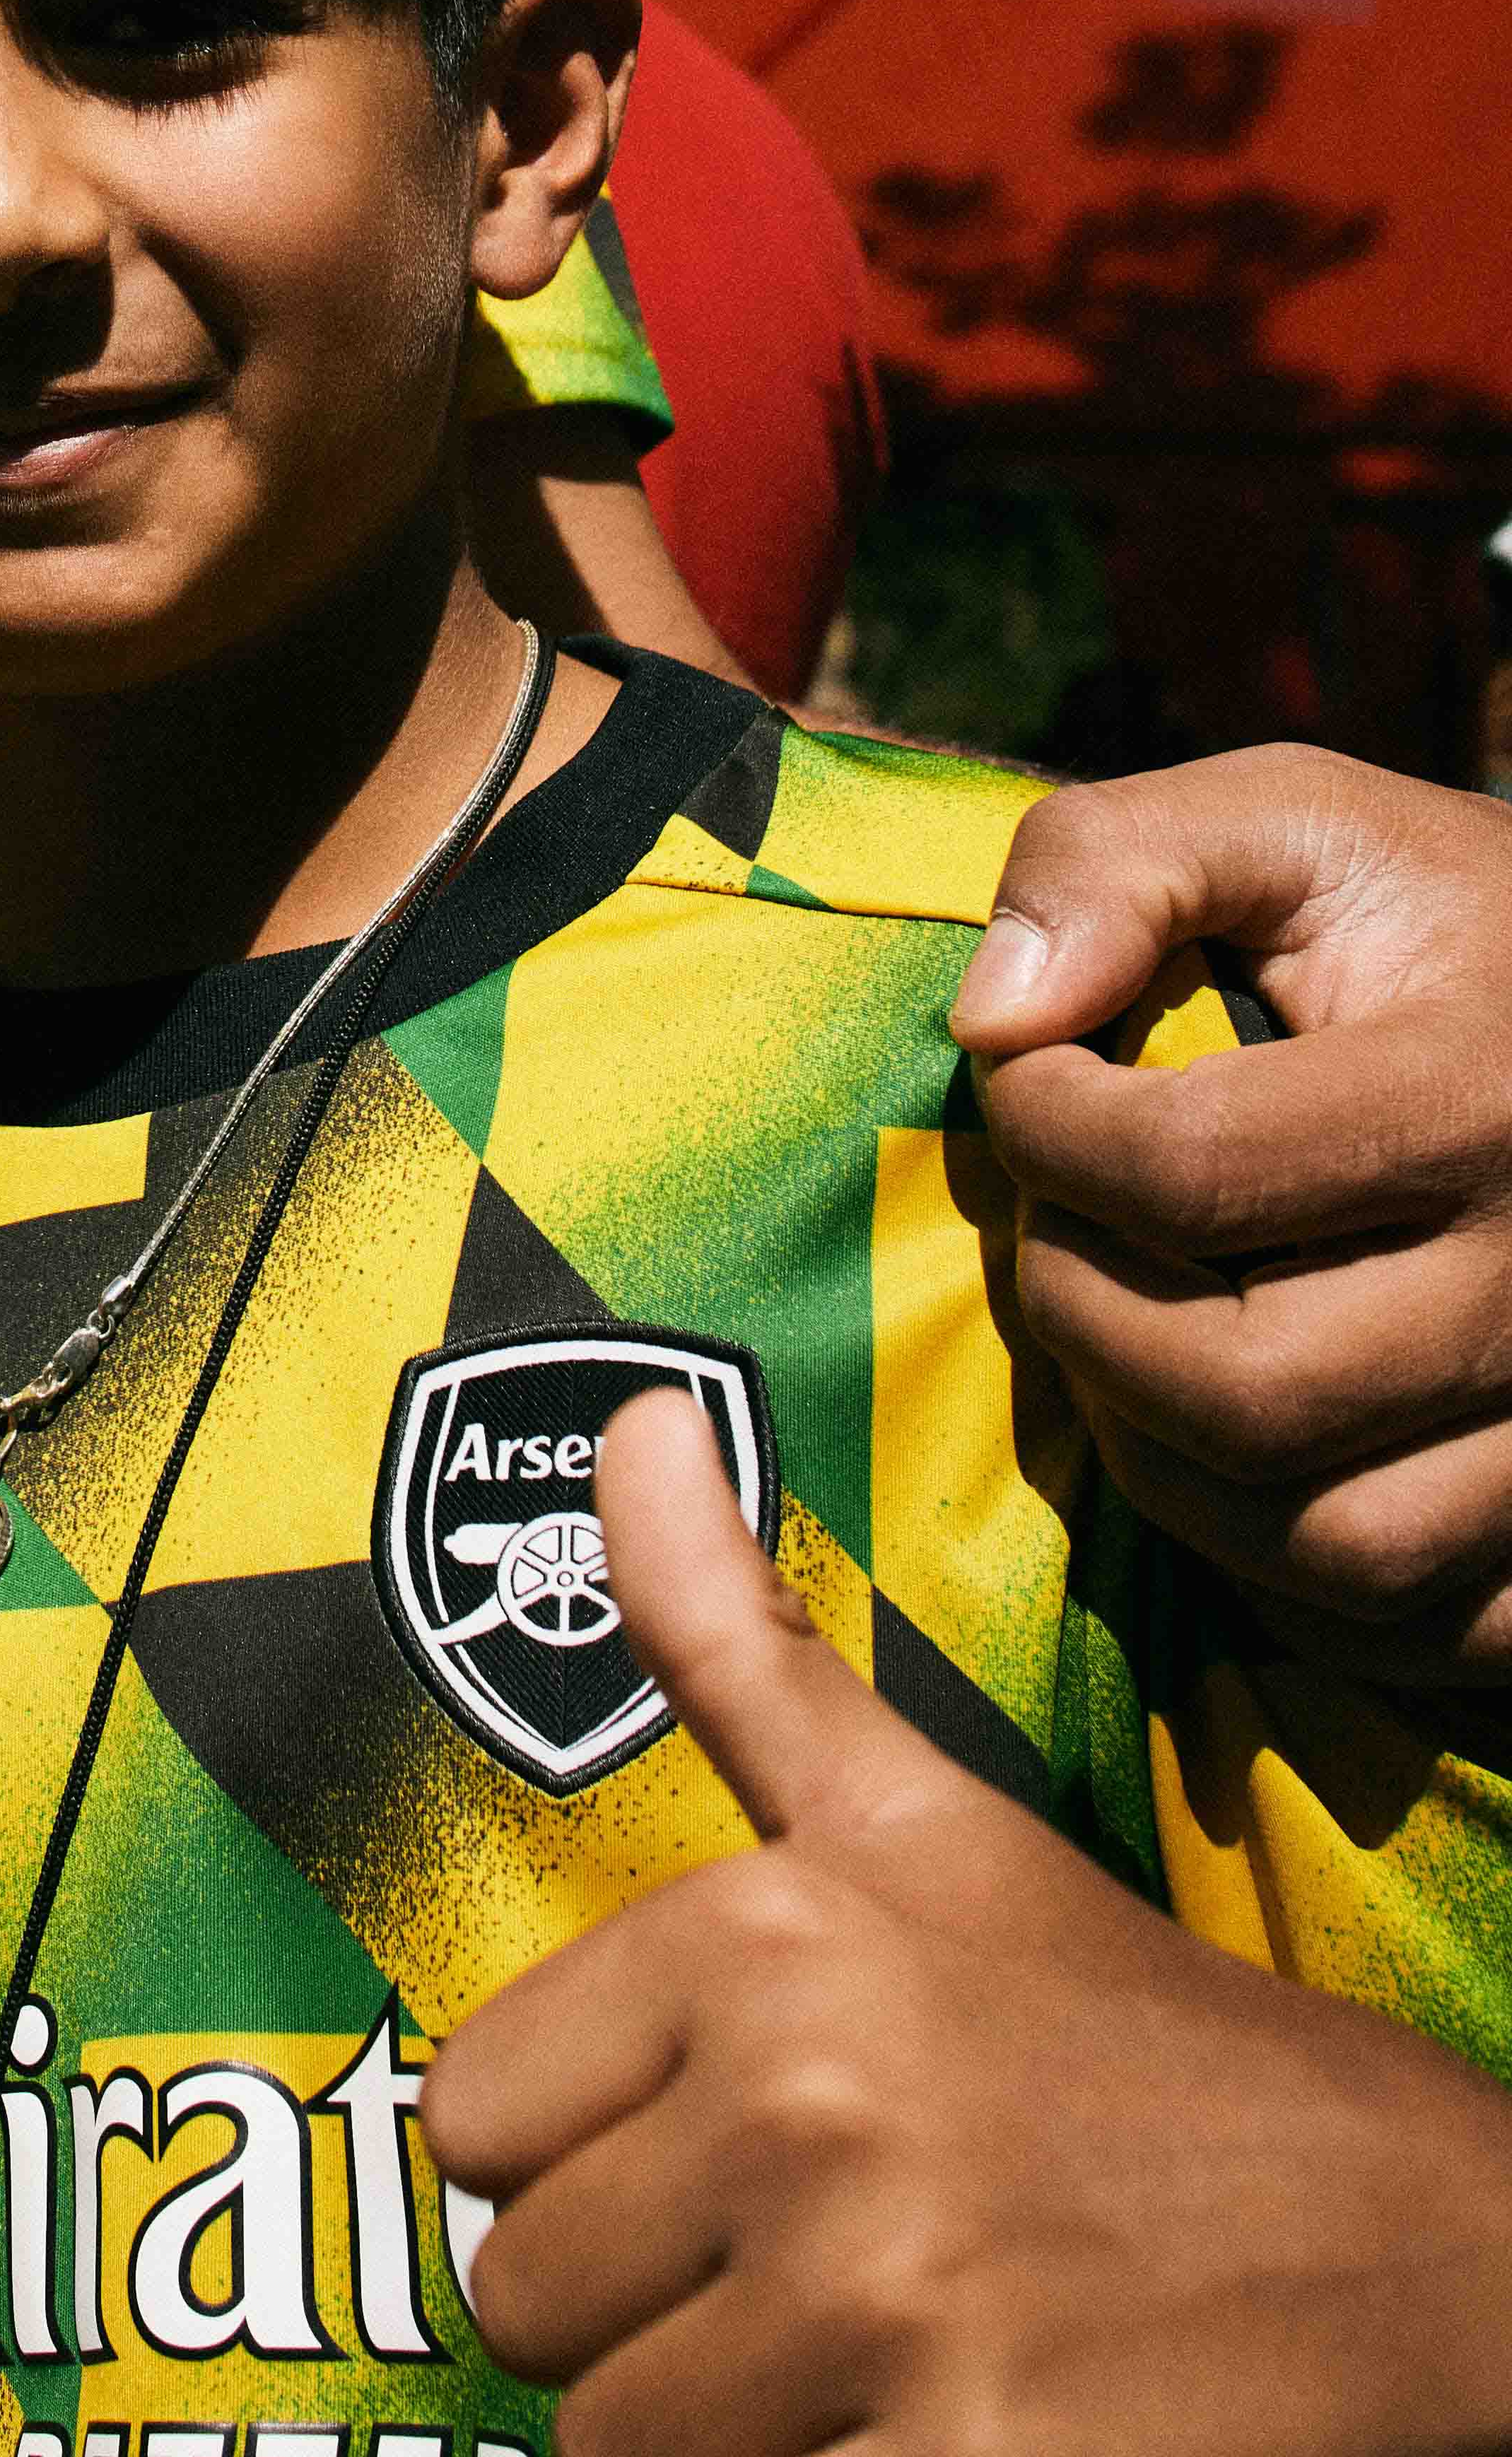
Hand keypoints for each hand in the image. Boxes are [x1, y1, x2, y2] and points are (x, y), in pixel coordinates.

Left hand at [418, 1393, 1511, 2456]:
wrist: (1408, 2230)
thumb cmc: (1118, 2023)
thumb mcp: (916, 1810)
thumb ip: (734, 1633)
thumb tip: (623, 1412)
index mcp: (757, 1941)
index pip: (469, 2126)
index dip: (574, 2168)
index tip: (711, 2159)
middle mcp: (803, 2103)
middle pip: (523, 2307)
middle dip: (632, 2327)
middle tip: (789, 2288)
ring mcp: (890, 2301)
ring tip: (844, 2386)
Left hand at [953, 750, 1511, 1676]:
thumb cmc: (1441, 923)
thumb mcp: (1297, 826)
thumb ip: (1118, 861)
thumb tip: (993, 1013)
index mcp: (1480, 1087)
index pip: (1187, 1170)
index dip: (1046, 1130)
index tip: (1029, 1087)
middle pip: (1246, 1393)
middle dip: (1087, 1322)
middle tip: (1062, 1244)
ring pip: (1332, 1545)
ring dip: (1170, 1470)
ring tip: (1129, 1355)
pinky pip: (1419, 1630)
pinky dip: (1299, 1584)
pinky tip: (1245, 1468)